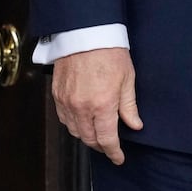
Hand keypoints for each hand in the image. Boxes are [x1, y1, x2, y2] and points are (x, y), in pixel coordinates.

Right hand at [51, 47, 142, 164]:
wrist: (85, 32)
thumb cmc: (109, 52)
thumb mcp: (127, 78)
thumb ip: (129, 106)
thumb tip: (135, 125)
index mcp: (102, 105)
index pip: (107, 139)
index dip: (114, 152)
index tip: (119, 158)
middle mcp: (82, 107)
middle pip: (89, 139)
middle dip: (101, 146)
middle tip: (110, 146)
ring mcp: (66, 102)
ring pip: (74, 131)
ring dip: (86, 136)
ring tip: (97, 134)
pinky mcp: (57, 95)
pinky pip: (64, 119)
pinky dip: (73, 125)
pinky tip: (82, 121)